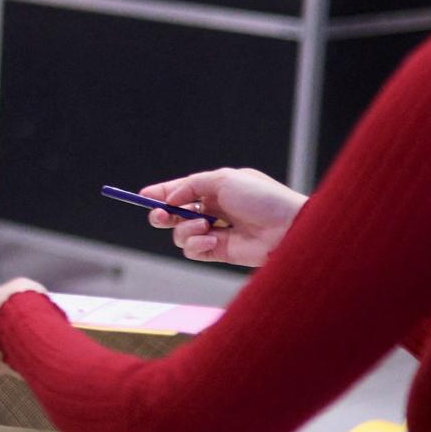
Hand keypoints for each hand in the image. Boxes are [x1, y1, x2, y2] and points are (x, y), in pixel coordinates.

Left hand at [0, 278, 44, 380]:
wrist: (36, 331)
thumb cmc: (18, 303)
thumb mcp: (15, 287)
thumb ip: (9, 297)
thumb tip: (16, 302)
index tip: (3, 307)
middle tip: (15, 324)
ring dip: (8, 347)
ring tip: (29, 338)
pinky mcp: (6, 374)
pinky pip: (12, 364)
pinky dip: (20, 358)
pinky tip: (35, 349)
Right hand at [140, 168, 305, 266]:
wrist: (287, 228)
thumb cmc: (262, 199)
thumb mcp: (224, 179)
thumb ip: (191, 185)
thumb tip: (170, 199)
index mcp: (215, 189)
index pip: (181, 190)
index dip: (161, 193)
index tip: (143, 196)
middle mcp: (213, 210)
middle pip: (174, 214)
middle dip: (162, 215)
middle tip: (160, 216)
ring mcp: (215, 232)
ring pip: (180, 234)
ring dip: (186, 230)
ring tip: (206, 226)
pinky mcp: (219, 252)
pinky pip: (193, 250)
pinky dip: (196, 245)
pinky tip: (212, 240)